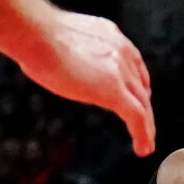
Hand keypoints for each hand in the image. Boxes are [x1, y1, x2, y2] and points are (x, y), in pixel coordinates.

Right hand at [13, 8, 155, 155]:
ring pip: (143, 103)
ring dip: (146, 125)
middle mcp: (121, 51)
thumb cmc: (37, 36)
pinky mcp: (114, 90)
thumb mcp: (66, 41)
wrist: (37, 35)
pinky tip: (142, 148)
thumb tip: (66, 65)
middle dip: (144, 106)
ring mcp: (120, 70)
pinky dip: (143, 134)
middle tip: (145, 125)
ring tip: (146, 144)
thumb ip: (75, 53)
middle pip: (141, 86)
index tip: (137, 98)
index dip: (137, 85)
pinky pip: (137, 116)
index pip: (133, 65)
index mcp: (111, 36)